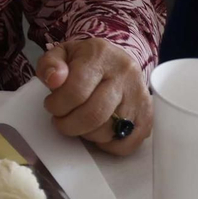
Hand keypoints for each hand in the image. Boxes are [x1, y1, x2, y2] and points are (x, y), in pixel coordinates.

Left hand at [37, 38, 151, 156]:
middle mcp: (124, 74)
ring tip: (79, 123)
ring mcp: (139, 96)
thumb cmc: (85, 60)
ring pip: (109, 131)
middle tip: (60, 121)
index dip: (57, 105)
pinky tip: (97, 132)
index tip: (51, 106)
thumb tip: (54, 79)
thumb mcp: (62, 54)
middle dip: (69, 125)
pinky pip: (127, 142)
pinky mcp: (147, 115)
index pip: (76, 90)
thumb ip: (50, 64)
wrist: (115, 60)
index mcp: (100, 56)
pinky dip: (108, 145)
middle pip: (93, 114)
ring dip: (87, 134)